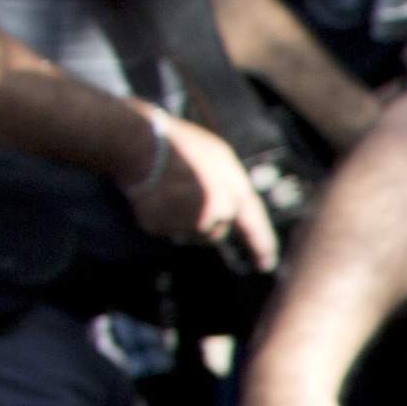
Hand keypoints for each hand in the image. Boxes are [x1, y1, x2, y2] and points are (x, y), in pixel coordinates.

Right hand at [122, 107, 277, 269]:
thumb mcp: (219, 157)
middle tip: (186, 196)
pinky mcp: (162, 227)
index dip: (262, 245)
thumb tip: (232, 210)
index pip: (253, 225)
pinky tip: (155, 195)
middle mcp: (218, 211)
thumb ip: (231, 186)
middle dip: (207, 222)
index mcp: (234, 191)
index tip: (266, 263)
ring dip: (185, 221)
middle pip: (217, 231)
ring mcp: (189, 221)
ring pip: (192, 233)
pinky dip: (162, 217)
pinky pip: (167, 229)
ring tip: (171, 190)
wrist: (139, 142)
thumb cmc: (180, 143)